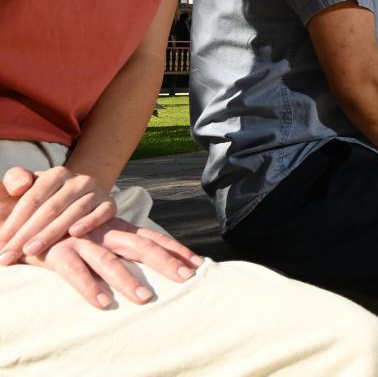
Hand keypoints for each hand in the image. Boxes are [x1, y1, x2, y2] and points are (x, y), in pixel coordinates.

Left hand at [0, 166, 115, 263]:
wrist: (78, 199)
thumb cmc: (45, 198)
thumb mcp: (28, 185)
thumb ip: (15, 179)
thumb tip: (20, 187)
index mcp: (55, 174)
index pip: (32, 199)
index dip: (14, 222)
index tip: (0, 244)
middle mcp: (78, 180)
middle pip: (50, 208)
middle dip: (26, 234)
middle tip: (9, 255)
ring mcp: (96, 191)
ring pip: (73, 212)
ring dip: (51, 233)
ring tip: (31, 251)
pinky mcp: (110, 204)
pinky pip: (102, 213)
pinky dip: (90, 222)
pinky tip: (75, 234)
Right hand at [23, 217, 201, 308]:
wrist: (27, 225)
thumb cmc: (69, 234)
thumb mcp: (100, 236)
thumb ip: (124, 245)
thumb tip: (156, 260)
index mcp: (117, 228)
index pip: (153, 237)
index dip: (176, 249)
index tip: (198, 263)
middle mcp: (104, 232)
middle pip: (141, 246)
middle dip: (166, 261)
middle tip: (187, 278)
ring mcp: (81, 241)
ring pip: (109, 261)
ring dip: (128, 280)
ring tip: (145, 299)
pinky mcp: (56, 253)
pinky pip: (74, 272)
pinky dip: (88, 287)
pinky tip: (102, 302)